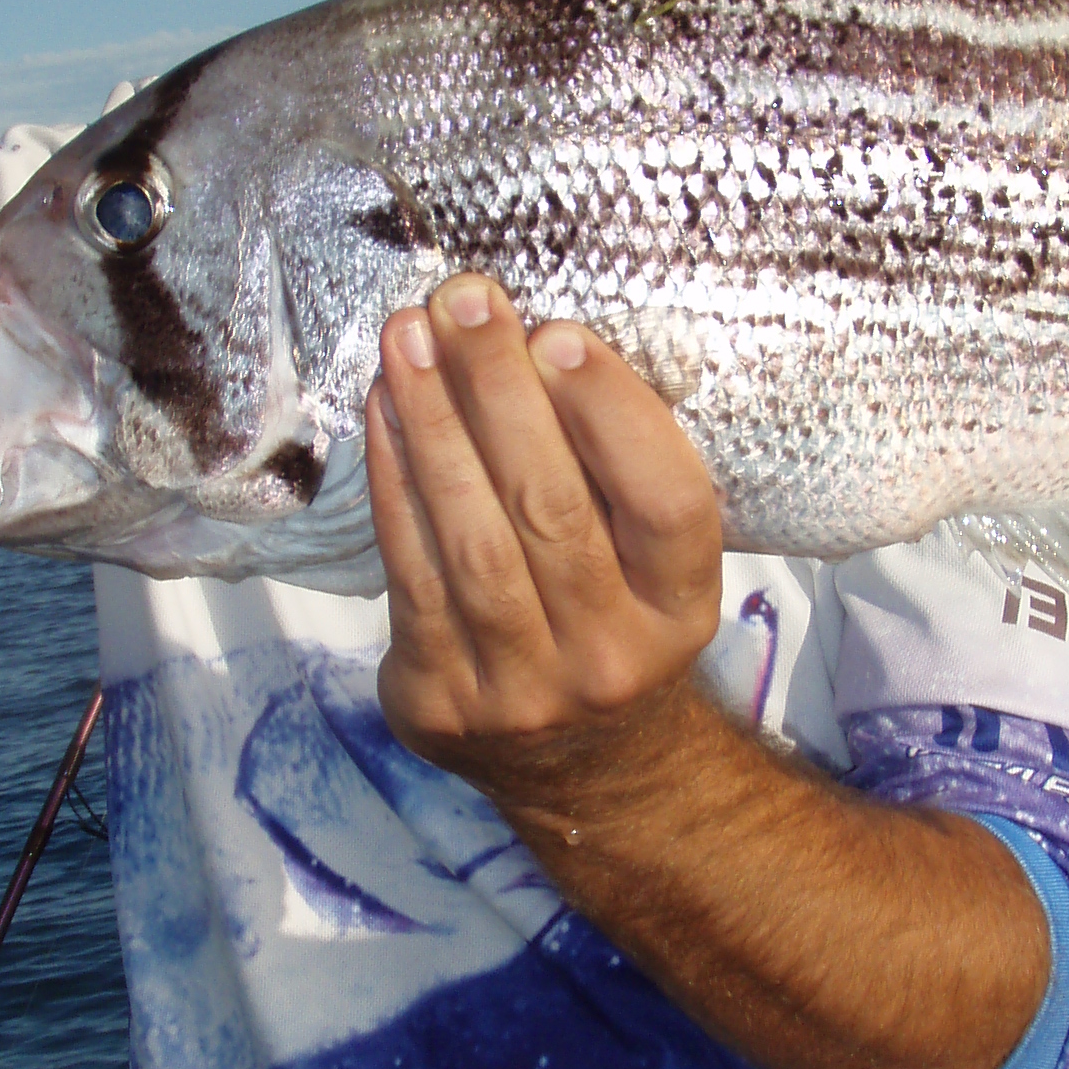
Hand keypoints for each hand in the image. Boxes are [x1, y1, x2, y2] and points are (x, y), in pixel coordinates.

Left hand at [366, 274, 723, 799]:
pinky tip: (384, 410)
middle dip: (499, 390)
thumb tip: (537, 339)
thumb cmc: (612, 619)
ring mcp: (523, 687)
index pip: (667, 503)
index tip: (559, 333)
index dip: (613, 414)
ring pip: (472, 538)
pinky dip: (393, 481)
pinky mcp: (441, 699)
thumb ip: (615, 472)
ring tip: (408, 336)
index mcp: (683, 609)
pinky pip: (410, 572)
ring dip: (433, 423)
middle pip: (552, 508)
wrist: (583, 768)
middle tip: (464, 299)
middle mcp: (612, 655)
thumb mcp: (652, 564)